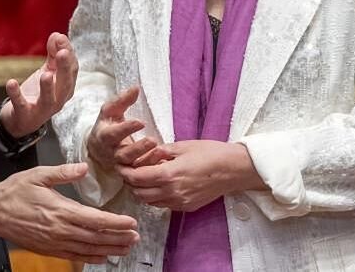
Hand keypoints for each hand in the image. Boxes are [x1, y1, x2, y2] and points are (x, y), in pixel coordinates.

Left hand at [0, 32, 76, 137]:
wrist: (19, 121)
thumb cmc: (37, 94)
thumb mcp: (48, 72)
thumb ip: (53, 54)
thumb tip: (58, 36)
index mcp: (65, 88)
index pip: (72, 70)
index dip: (68, 54)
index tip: (60, 38)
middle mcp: (58, 100)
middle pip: (65, 84)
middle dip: (65, 68)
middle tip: (62, 52)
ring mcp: (42, 110)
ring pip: (49, 99)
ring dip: (48, 87)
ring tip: (46, 74)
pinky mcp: (25, 115)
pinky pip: (21, 106)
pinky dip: (16, 95)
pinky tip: (11, 83)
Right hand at [0, 163, 139, 262]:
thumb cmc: (16, 191)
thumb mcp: (38, 174)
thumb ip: (63, 172)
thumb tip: (84, 168)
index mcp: (60, 210)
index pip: (95, 219)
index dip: (115, 223)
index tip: (131, 223)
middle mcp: (60, 230)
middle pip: (96, 237)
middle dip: (118, 238)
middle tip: (136, 237)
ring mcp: (55, 242)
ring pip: (88, 249)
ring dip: (109, 249)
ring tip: (126, 248)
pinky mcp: (49, 249)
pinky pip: (75, 256)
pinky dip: (91, 257)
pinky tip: (103, 257)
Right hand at [86, 87, 156, 169]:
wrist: (98, 147)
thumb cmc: (107, 124)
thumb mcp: (110, 110)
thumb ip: (122, 100)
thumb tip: (136, 88)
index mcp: (105, 136)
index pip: (114, 133)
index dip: (126, 129)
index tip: (140, 122)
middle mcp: (112, 153)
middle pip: (124, 154)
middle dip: (138, 148)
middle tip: (153, 140)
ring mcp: (121, 165)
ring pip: (133, 166)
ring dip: (147, 159)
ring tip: (159, 150)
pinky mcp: (130, 172)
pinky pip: (140, 173)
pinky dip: (151, 167)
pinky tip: (162, 160)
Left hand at [117, 140, 265, 211]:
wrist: (234, 169)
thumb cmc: (210, 153)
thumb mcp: (181, 146)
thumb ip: (160, 152)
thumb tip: (144, 155)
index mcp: (168, 175)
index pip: (136, 178)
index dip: (125, 172)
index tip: (120, 165)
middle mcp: (171, 192)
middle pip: (139, 193)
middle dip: (131, 183)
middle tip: (130, 170)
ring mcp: (179, 202)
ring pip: (149, 202)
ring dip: (142, 191)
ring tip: (144, 177)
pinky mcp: (186, 207)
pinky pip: (163, 205)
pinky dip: (155, 197)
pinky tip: (160, 184)